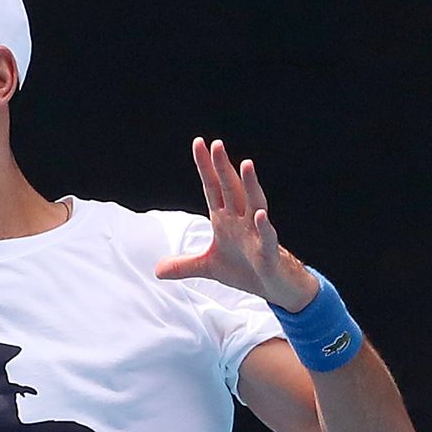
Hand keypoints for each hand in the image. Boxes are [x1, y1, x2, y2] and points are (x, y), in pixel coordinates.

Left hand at [154, 138, 317, 310]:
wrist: (274, 288)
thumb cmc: (246, 270)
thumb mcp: (208, 267)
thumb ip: (184, 265)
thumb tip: (157, 270)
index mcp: (226, 219)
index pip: (213, 188)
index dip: (206, 167)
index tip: (199, 143)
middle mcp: (242, 221)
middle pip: (231, 189)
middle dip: (223, 167)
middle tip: (216, 144)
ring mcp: (256, 234)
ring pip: (255, 204)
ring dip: (250, 185)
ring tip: (246, 164)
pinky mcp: (268, 253)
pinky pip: (267, 237)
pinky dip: (264, 226)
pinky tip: (260, 215)